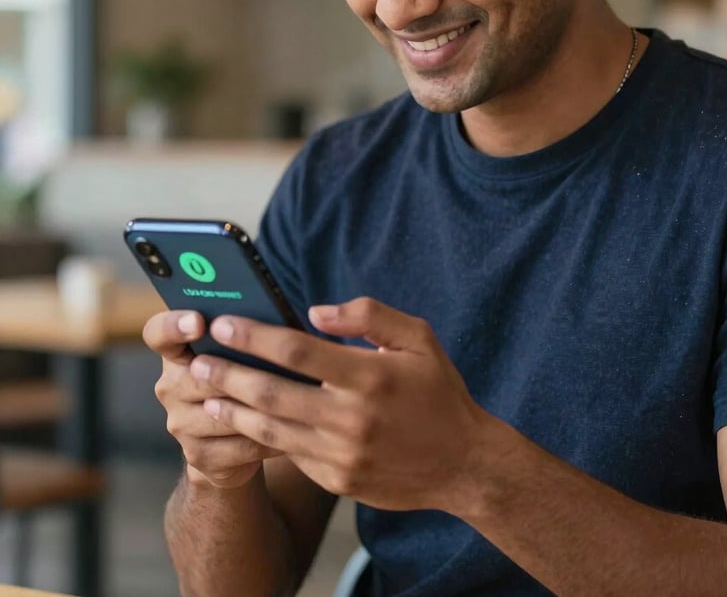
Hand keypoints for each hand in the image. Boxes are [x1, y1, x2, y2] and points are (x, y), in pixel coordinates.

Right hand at [142, 310, 281, 488]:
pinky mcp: (198, 455)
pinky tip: (295, 430)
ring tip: (295, 399)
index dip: (174, 325)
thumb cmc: (247, 379)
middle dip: (240, 372)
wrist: (236, 442)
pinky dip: (270, 437)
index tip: (198, 321)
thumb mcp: (244, 353)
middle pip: (200, 375)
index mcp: (177, 352)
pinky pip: (240, 445)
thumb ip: (248, 335)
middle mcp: (171, 386)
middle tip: (275, 366)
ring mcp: (180, 423)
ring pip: (224, 412)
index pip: (158, 333)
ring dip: (260, 407)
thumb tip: (281, 316)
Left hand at [193, 298, 489, 512]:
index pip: (297, 351)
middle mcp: (352, 418)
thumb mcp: (419, 338)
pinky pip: (289, 453)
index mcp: (370, 376)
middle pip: (272, 393)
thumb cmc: (438, 392)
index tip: (224, 322)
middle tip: (197, 359)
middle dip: (228, 374)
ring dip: (233, 408)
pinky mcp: (337, 479)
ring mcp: (342, 455)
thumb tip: (315, 311)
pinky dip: (260, 435)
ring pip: (271, 429)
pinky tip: (241, 419)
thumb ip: (369, 315)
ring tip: (205, 391)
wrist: (463, 464)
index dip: (255, 335)